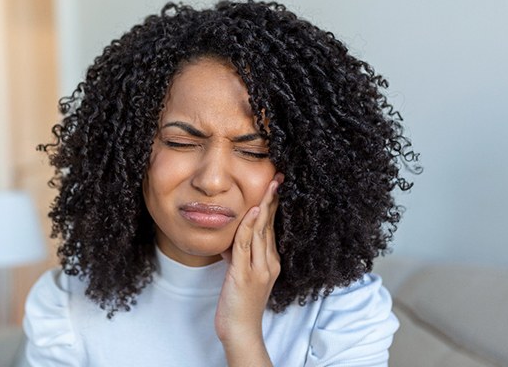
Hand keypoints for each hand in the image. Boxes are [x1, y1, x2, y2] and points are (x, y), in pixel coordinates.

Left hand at [214, 173, 283, 365]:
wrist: (240, 330)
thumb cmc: (238, 304)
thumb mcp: (238, 273)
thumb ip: (238, 255)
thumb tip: (230, 238)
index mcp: (270, 262)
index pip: (271, 228)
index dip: (273, 206)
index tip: (275, 186)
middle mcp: (269, 263)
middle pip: (270, 225)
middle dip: (273, 200)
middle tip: (277, 177)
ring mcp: (259, 269)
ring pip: (261, 232)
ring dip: (264, 207)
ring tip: (269, 186)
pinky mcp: (246, 275)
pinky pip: (247, 246)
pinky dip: (248, 226)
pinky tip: (251, 211)